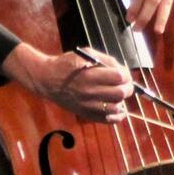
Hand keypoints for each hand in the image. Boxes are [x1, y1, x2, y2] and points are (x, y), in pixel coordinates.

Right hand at [4, 44, 131, 122]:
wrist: (46, 79)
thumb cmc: (66, 64)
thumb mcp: (85, 54)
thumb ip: (106, 60)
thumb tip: (122, 70)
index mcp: (90, 75)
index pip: (119, 77)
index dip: (125, 75)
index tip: (123, 74)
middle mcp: (90, 92)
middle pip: (120, 93)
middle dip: (127, 87)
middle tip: (125, 84)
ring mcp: (88, 106)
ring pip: (116, 107)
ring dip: (121, 100)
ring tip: (116, 94)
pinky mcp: (86, 114)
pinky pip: (108, 120)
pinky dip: (117, 116)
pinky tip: (118, 109)